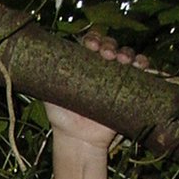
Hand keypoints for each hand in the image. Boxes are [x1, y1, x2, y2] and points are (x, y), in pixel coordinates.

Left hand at [44, 32, 148, 149]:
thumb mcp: (49, 94)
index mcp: (83, 62)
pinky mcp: (129, 89)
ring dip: (126, 53)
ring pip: (126, 56)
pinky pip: (140, 73)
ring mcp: (116, 77)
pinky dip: (143, 64)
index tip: (91, 45)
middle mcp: (101, 66)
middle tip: (107, 54)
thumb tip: (35, 60)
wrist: (77, 139)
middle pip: (110, 46)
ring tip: (123, 60)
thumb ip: (47, 77)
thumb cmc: (61, 116)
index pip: (91, 42)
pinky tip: (140, 64)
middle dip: (110, 45)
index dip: (93, 39)